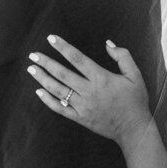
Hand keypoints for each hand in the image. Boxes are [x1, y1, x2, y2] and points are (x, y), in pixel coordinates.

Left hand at [28, 35, 149, 143]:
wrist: (133, 129)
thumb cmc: (135, 100)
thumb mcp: (135, 75)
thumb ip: (123, 56)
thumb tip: (108, 43)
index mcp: (101, 78)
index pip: (77, 59)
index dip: (63, 47)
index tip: (51, 39)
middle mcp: (89, 91)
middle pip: (63, 74)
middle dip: (46, 63)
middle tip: (33, 55)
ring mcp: (83, 106)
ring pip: (58, 90)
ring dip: (43, 79)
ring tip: (31, 69)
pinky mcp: (80, 118)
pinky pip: (60, 109)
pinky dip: (48, 100)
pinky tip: (38, 91)